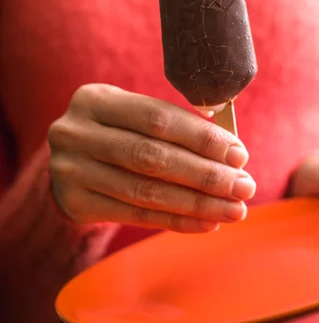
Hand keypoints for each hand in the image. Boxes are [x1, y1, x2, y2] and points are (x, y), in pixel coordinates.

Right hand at [49, 84, 255, 232]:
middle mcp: (76, 132)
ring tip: (233, 209)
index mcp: (96, 99)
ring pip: (145, 191)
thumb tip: (231, 150)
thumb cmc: (117, 132)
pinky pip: (135, 216)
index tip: (238, 154)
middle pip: (152, 157)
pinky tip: (206, 223)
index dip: (201, 138)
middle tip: (244, 186)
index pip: (157, 118)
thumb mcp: (132, 116)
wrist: (70, 163)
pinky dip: (176, 221)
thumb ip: (173, 125)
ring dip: (197, 203)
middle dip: (205, 174)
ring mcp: (70, 170)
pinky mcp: (74, 203)